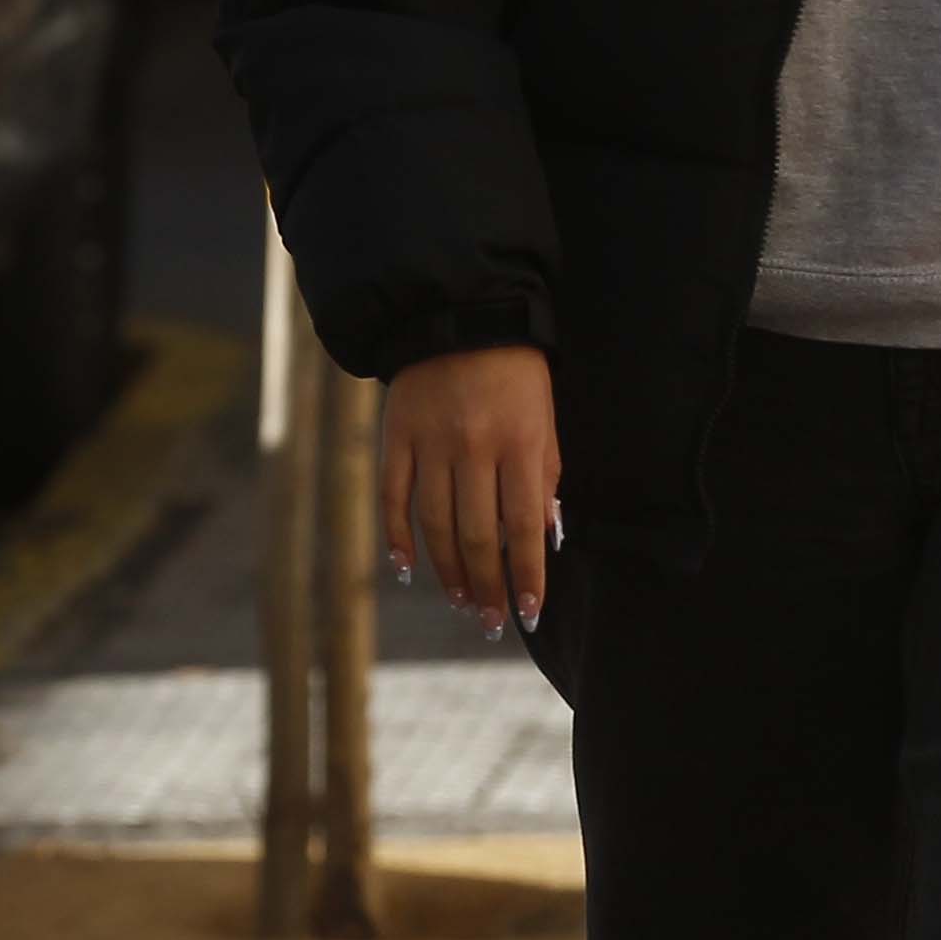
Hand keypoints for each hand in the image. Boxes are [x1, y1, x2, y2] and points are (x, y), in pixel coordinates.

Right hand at [382, 346, 560, 635]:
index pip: (524, 525)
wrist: (461, 318)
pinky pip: (394, 496)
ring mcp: (431, 444)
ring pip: (435, 524)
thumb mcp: (546, 421)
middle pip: (477, 534)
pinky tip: (407, 567)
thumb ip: (545, 477)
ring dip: (447, 570)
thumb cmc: (518, 377)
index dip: (526, 574)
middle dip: (487, 585)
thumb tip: (545, 537)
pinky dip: (398, 536)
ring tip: (460, 601)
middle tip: (490, 621)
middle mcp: (474, 448)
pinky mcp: (397, 438)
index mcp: (520, 444)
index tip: (531, 611)